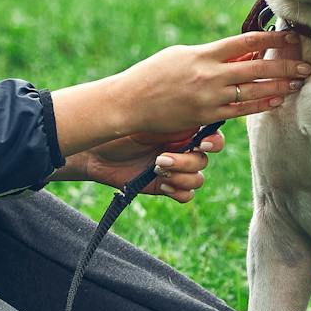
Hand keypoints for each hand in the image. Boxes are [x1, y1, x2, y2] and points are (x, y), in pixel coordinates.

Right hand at [50, 30, 310, 160]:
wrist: (130, 103)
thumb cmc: (153, 75)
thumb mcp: (181, 55)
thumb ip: (211, 54)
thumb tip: (240, 52)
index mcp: (203, 54)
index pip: (245, 42)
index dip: (270, 38)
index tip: (290, 36)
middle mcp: (210, 76)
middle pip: (257, 68)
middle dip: (285, 65)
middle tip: (306, 65)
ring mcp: (210, 98)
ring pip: (254, 91)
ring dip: (279, 87)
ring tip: (298, 83)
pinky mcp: (207, 117)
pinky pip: (241, 110)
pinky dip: (260, 104)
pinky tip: (276, 100)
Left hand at [56, 130, 226, 201]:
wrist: (96, 152)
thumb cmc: (118, 128)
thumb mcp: (146, 118)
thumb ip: (171, 118)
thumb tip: (196, 116)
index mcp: (183, 128)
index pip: (212, 136)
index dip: (213, 142)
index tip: (200, 143)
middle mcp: (183, 148)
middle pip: (204, 160)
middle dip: (186, 161)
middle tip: (161, 159)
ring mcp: (175, 169)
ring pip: (198, 179)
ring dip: (181, 176)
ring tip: (157, 169)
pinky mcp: (166, 187)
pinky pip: (187, 195)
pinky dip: (179, 191)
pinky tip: (163, 185)